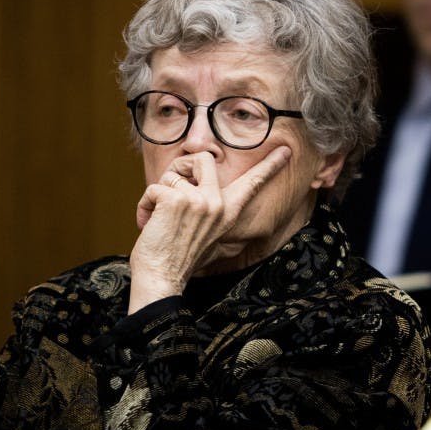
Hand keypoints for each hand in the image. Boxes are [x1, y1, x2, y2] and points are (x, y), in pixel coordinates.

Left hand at [127, 146, 291, 313]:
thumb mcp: (209, 237)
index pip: (253, 184)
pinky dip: (145, 205)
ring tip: (158, 219)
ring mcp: (199, 201)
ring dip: (157, 194)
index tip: (286, 151)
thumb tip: (209, 197)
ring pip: (171, 174)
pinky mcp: (176, 200)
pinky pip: (154, 187)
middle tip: (171, 191)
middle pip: (204, 158)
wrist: (162, 278)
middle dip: (180, 167)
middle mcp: (218, 204)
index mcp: (229, 212)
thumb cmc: (178, 259)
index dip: (270, 166)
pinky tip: (148, 224)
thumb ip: (213, 215)